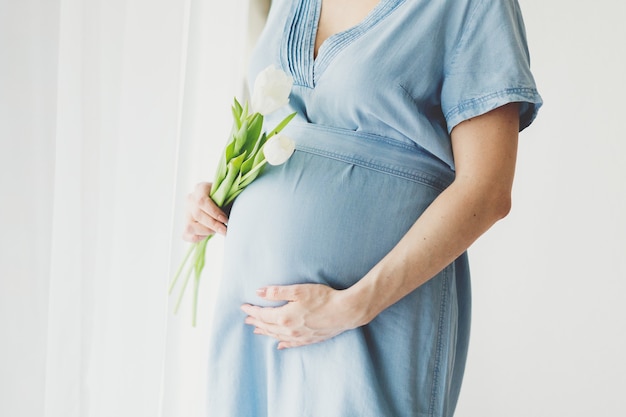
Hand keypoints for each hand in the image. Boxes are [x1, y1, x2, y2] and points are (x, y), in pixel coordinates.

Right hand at [182, 182, 228, 242]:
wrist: (222, 201)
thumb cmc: (226, 198)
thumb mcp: (228, 196)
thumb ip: (228, 203)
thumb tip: (230, 218)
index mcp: (200, 188)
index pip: (202, 201)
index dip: (214, 212)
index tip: (225, 219)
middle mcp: (191, 199)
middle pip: (198, 215)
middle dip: (213, 225)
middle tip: (225, 230)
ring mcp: (187, 212)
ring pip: (190, 226)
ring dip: (206, 231)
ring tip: (216, 231)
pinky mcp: (186, 224)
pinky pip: (186, 235)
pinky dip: (197, 238)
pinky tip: (207, 235)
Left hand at [241, 284, 364, 349]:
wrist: (345, 312)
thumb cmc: (323, 298)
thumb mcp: (298, 290)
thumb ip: (277, 292)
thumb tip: (259, 292)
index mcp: (284, 317)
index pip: (262, 315)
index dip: (252, 311)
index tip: (244, 307)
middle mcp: (289, 329)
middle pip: (267, 327)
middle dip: (256, 322)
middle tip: (247, 319)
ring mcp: (300, 336)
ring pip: (277, 336)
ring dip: (266, 332)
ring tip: (257, 330)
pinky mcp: (309, 339)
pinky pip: (292, 344)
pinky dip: (283, 344)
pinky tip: (279, 345)